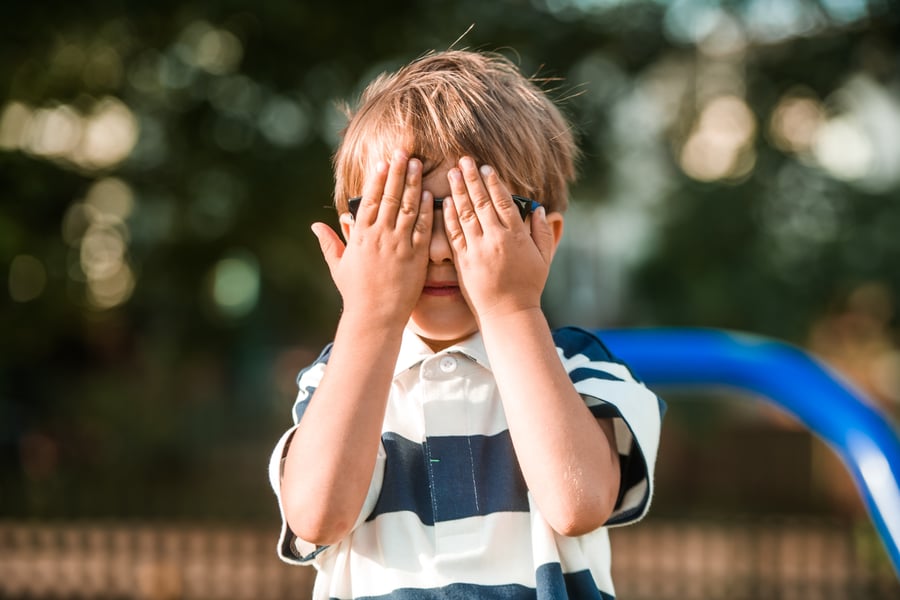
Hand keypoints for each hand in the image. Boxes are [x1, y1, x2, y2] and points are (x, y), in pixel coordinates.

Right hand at [312, 149, 432, 324]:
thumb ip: (329, 243)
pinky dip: (426, 210)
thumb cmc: (355, 293)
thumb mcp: (338, 266)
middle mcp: (379, 237)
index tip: (382, 162)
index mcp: (360, 237)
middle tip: (403, 153)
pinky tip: (429, 194)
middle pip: (390, 198)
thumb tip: (315, 226)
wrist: (375, 317)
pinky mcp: (416, 257)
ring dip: (412, 184)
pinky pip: (422, 228)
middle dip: (396, 173)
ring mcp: (399, 245)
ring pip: (408, 208)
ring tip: (417, 165)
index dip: (377, 180)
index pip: (369, 201)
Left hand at [442, 156, 555, 320]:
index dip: (494, 183)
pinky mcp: (463, 261)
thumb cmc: (528, 287)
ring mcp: (477, 250)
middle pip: (482, 202)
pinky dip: (449, 217)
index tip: (486, 168)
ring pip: (466, 214)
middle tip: (464, 160)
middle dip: (472, 179)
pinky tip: (444, 202)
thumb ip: (543, 232)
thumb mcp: (544, 258)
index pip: (503, 202)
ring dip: (458, 192)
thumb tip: (540, 209)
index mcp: (516, 237)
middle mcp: (495, 239)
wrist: (508, 314)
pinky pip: (454, 235)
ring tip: (452, 173)